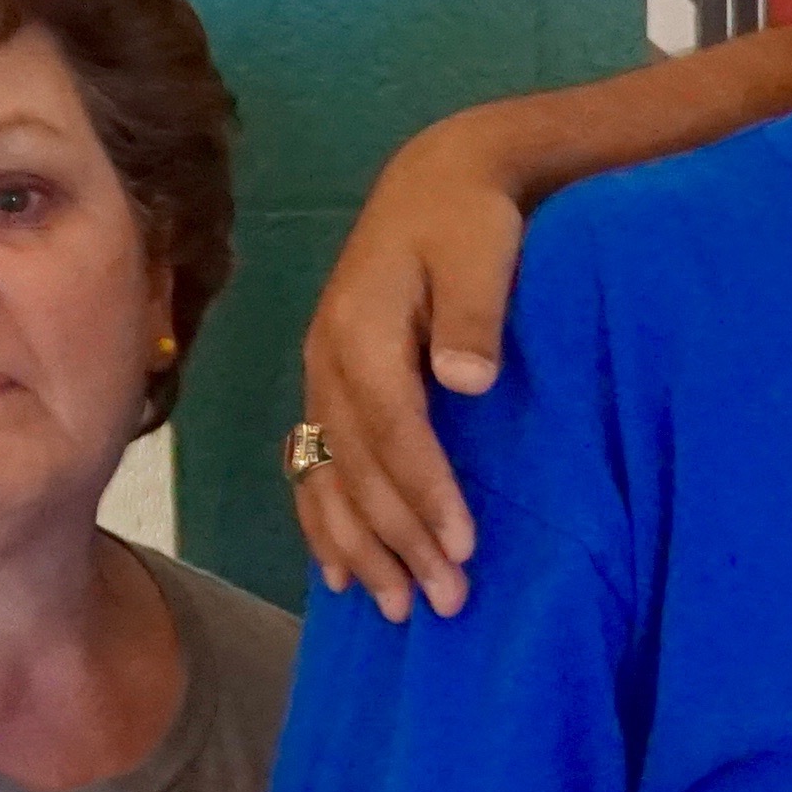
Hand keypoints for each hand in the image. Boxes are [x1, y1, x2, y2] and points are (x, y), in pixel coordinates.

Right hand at [289, 120, 539, 623]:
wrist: (434, 182)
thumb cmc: (469, 218)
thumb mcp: (481, 249)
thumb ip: (474, 312)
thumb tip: (467, 380)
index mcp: (361, 330)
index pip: (394, 428)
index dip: (425, 491)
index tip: (464, 545)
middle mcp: (326, 361)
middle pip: (357, 468)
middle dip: (399, 539)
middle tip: (448, 601)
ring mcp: (319, 378)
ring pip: (327, 478)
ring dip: (359, 547)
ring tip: (396, 609)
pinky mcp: (326, 389)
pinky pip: (310, 468)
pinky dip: (323, 523)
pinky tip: (338, 573)